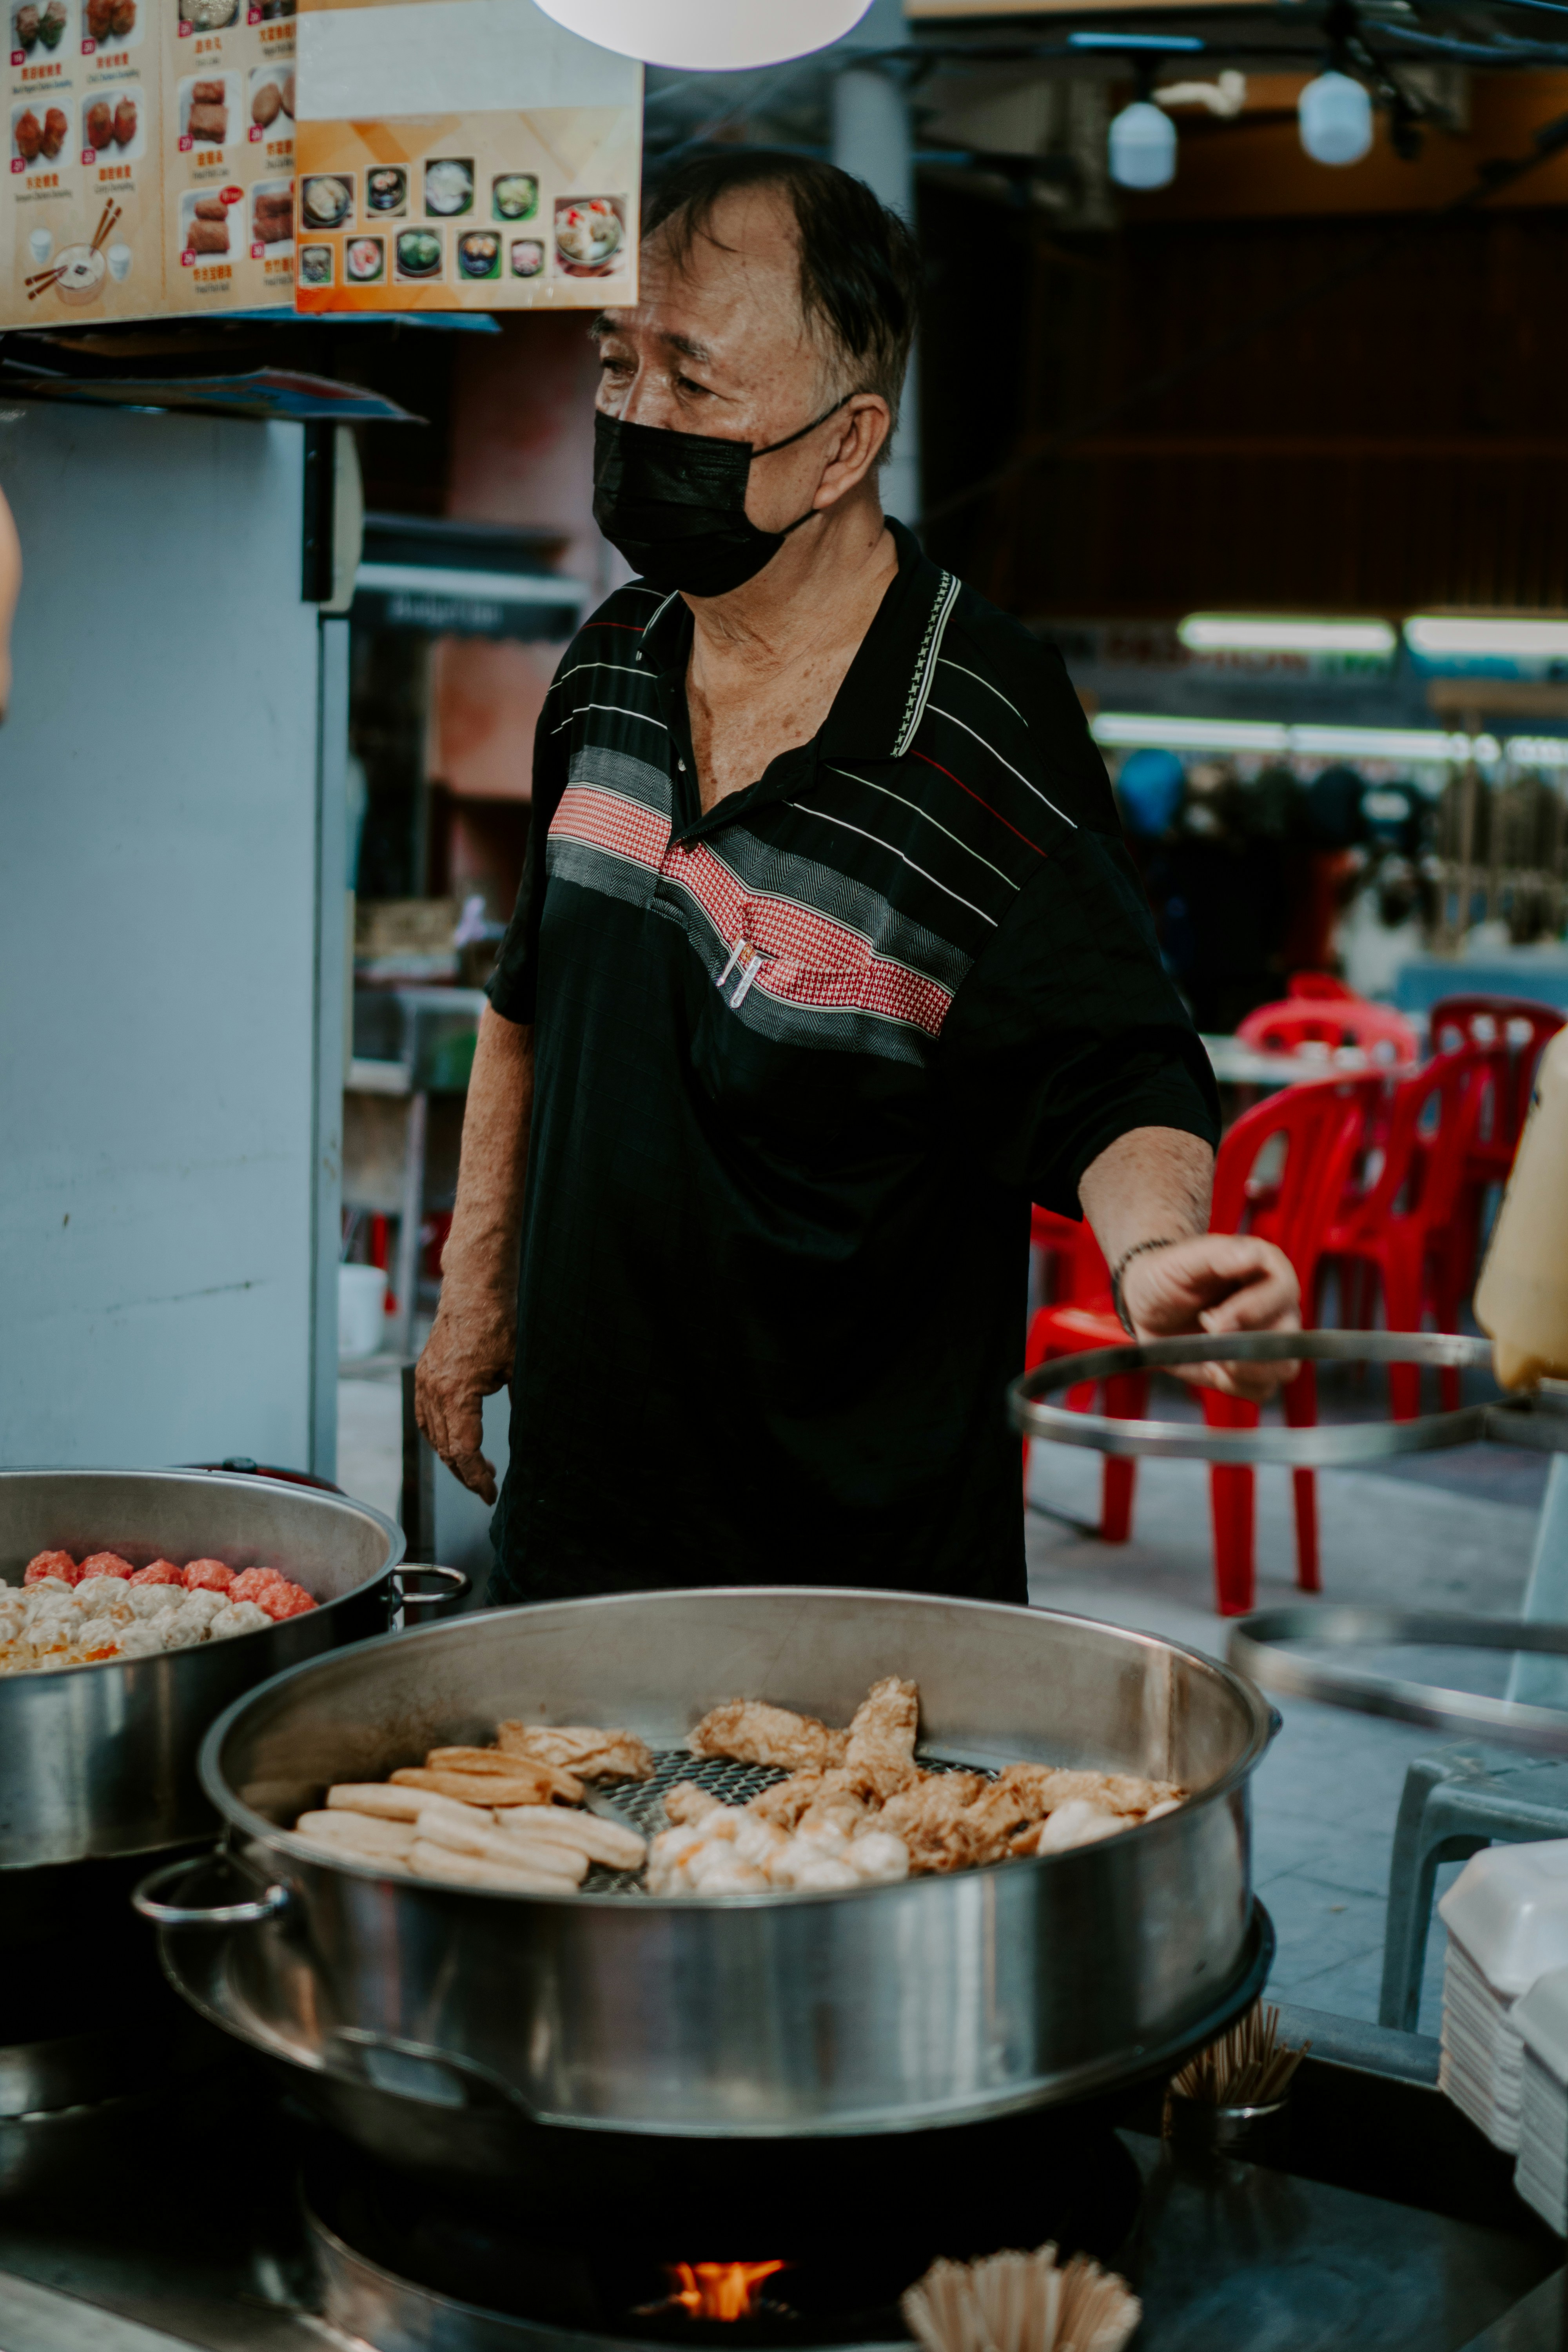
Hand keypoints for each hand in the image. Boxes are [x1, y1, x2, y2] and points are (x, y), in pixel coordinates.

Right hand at [414, 1288, 513, 1503]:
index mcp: (456, 1394)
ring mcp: (424, 1382)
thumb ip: (520, 1404)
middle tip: (487, 1486)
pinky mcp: (423, 1374)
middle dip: (466, 1474)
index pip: (463, 1451)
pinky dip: (438, 1435)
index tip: (491, 1494)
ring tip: (477, 1467)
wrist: (474, 1289)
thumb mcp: (517, 1369)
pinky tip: (455, 1441)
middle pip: (445, 1449)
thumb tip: (533, 1437)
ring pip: (432, 1435)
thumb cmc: (499, 1324)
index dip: (477, 1478)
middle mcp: (432, 1391)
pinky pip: (425, 1416)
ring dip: (452, 1456)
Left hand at [1120, 1235, 1300, 1401]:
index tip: (1216, 1319)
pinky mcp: (1255, 1368)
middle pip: (1288, 1335)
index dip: (1254, 1309)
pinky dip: (1234, 1384)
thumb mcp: (1182, 1260)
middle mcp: (1277, 1305)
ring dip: (1243, 1369)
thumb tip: (1253, 1256)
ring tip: (1210, 1353)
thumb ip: (1218, 1255)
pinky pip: (1262, 1389)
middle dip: (1244, 1344)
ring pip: (1283, 1367)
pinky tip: (1211, 1366)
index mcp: (1267, 1269)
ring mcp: (1270, 1338)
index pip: (1284, 1290)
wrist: (1147, 1307)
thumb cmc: (1166, 1276)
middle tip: (1208, 1333)